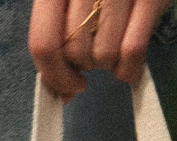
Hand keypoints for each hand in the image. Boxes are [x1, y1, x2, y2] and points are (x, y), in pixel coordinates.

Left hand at [29, 0, 173, 101]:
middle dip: (85, 64)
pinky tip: (128, 64)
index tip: (68, 87)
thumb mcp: (68, 4)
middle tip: (95, 50)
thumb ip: (57, 44)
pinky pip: (132, 51)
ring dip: (108, 63)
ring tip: (114, 44)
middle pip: (75, 52)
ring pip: (103, 55)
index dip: (54, 75)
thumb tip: (64, 95)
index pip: (44, 43)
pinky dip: (129, 69)